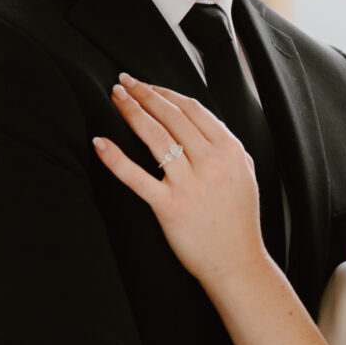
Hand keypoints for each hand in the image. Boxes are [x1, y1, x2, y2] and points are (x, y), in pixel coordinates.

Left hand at [94, 76, 265, 289]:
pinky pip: (136, 177)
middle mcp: (210, 163)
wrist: (236, 263)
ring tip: (115, 97)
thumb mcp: (245, 174)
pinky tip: (100, 143)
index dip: (165, 93)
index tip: (148, 85)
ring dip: (131, 112)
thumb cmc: (238, 221)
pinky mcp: (169, 206)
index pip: (192, 109)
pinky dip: (115, 158)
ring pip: (155, 137)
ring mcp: (189, 184)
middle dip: (144, 94)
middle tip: (124, 81)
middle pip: (170, 117)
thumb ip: (228, 147)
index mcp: (229, 150)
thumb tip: (206, 125)